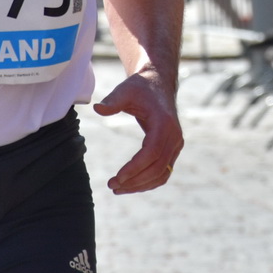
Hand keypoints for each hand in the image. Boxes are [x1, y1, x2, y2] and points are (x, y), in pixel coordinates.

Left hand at [94, 70, 181, 193]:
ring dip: (141, 185)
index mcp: (165, 123)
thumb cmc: (141, 87)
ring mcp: (176, 144)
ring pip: (162, 173)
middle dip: (135, 181)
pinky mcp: (173, 149)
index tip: (117, 178)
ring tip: (118, 189)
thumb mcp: (125, 90)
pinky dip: (148, 182)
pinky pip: (164, 171)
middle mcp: (175, 136)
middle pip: (158, 167)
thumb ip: (112, 101)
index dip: (135, 168)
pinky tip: (130, 184)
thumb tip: (97, 108)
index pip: (152, 153)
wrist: (159, 83)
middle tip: (112, 186)